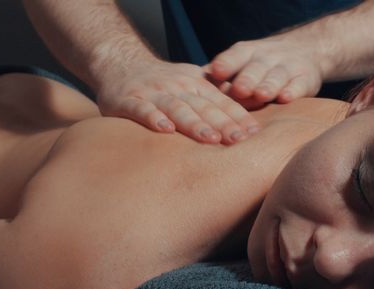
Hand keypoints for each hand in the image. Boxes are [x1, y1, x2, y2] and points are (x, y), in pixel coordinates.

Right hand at [95, 60, 259, 144]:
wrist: (120, 63)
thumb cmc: (163, 83)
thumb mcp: (190, 83)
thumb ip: (214, 99)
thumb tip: (247, 121)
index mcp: (195, 84)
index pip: (221, 102)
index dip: (238, 117)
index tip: (254, 133)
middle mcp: (177, 87)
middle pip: (203, 106)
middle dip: (223, 123)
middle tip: (239, 140)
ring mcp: (153, 93)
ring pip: (177, 108)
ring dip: (195, 123)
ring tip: (210, 138)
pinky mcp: (128, 100)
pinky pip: (142, 110)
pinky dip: (154, 118)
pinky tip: (165, 130)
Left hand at [207, 36, 323, 103]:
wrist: (308, 50)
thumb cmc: (262, 65)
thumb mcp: (243, 62)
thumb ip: (221, 75)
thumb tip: (189, 88)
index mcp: (247, 53)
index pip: (235, 55)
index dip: (226, 63)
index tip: (216, 71)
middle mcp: (267, 58)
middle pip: (256, 68)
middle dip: (247, 78)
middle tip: (239, 90)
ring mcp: (288, 68)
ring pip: (277, 76)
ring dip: (268, 85)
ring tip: (261, 95)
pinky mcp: (306, 80)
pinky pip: (299, 85)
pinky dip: (293, 91)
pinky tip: (286, 98)